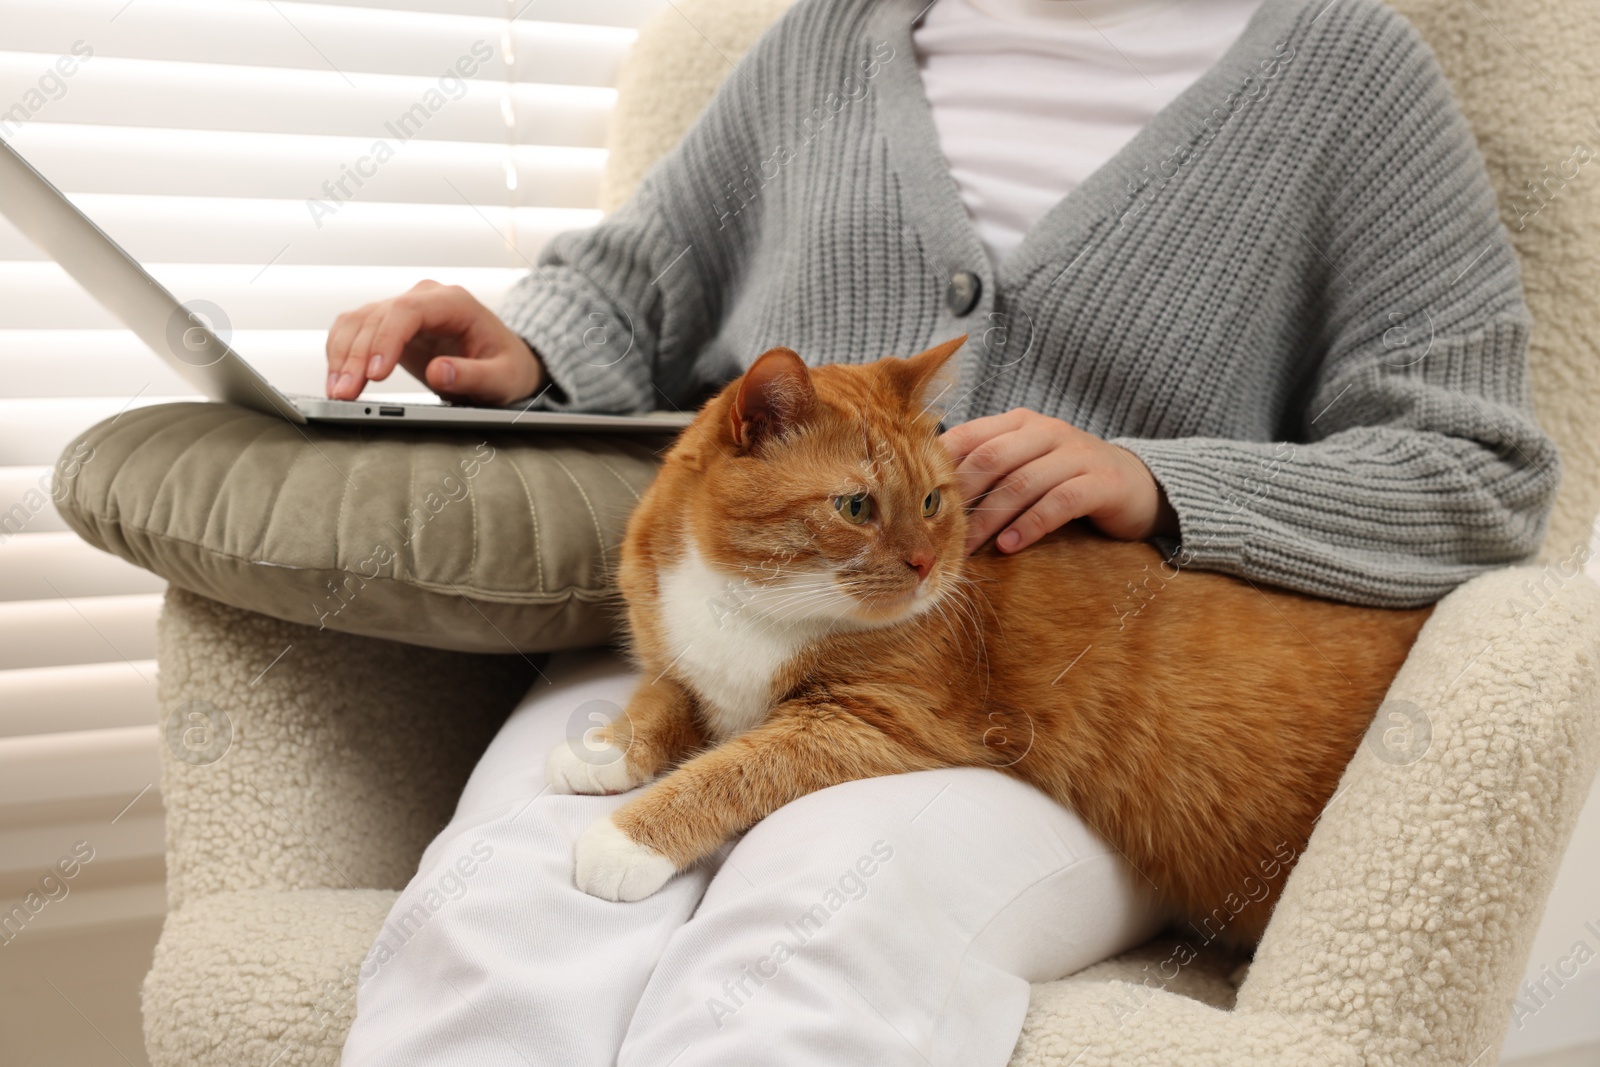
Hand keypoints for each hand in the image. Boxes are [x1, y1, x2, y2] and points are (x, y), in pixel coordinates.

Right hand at [324, 279, 545, 403]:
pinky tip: (336, 380)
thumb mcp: (502, 378)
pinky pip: (354, 331)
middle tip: (346, 394)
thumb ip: (474, 375)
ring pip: (358, 322)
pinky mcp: (389, 325)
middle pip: (376, 317)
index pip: (407, 311)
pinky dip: (340, 353)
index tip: (375, 374)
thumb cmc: (507, 367)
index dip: (386, 340)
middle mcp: (424, 298)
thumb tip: (439, 371)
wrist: (504, 362)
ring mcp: (403, 309)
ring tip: (337, 393)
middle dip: (356, 357)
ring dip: (341, 356)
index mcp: (453, 302)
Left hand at [941, 408, 1177, 554]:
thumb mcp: (1024, 467)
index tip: (918, 504)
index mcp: (1019, 423)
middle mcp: (1046, 431)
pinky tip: (1011, 546)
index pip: (968, 437)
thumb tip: (930, 498)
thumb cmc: (1066, 480)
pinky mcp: (1102, 481)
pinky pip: (1059, 502)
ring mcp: (1076, 453)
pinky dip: (1030, 525)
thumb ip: (986, 473)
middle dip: (961, 499)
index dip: (940, 469)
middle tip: (938, 534)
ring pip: (1021, 483)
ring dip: (989, 520)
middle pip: (991, 459)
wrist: (1139, 484)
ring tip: (967, 549)